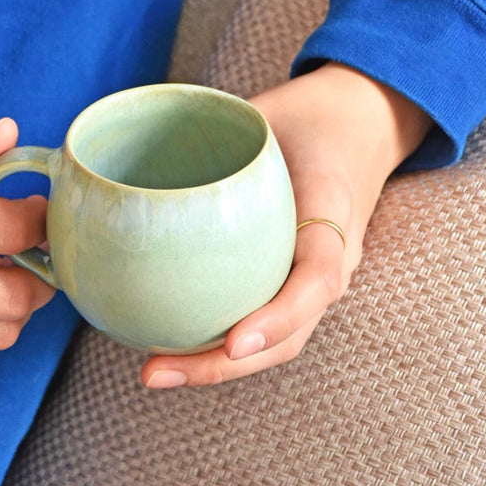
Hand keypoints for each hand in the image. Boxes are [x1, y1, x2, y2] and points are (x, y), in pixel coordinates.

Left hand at [142, 63, 433, 387]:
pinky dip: (212, 338)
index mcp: (333, 220)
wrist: (351, 127)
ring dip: (212, 365)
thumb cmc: (307, 119)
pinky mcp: (284, 281)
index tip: (235, 340)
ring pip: (269, 343)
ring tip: (152, 371)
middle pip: (287, 337)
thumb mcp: (273, 114)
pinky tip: (164, 341)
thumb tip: (135, 141)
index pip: (318, 278)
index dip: (280, 315)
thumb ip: (222, 132)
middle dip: (222, 366)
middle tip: (154, 372)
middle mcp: (327, 264)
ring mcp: (309, 281)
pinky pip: (252, 317)